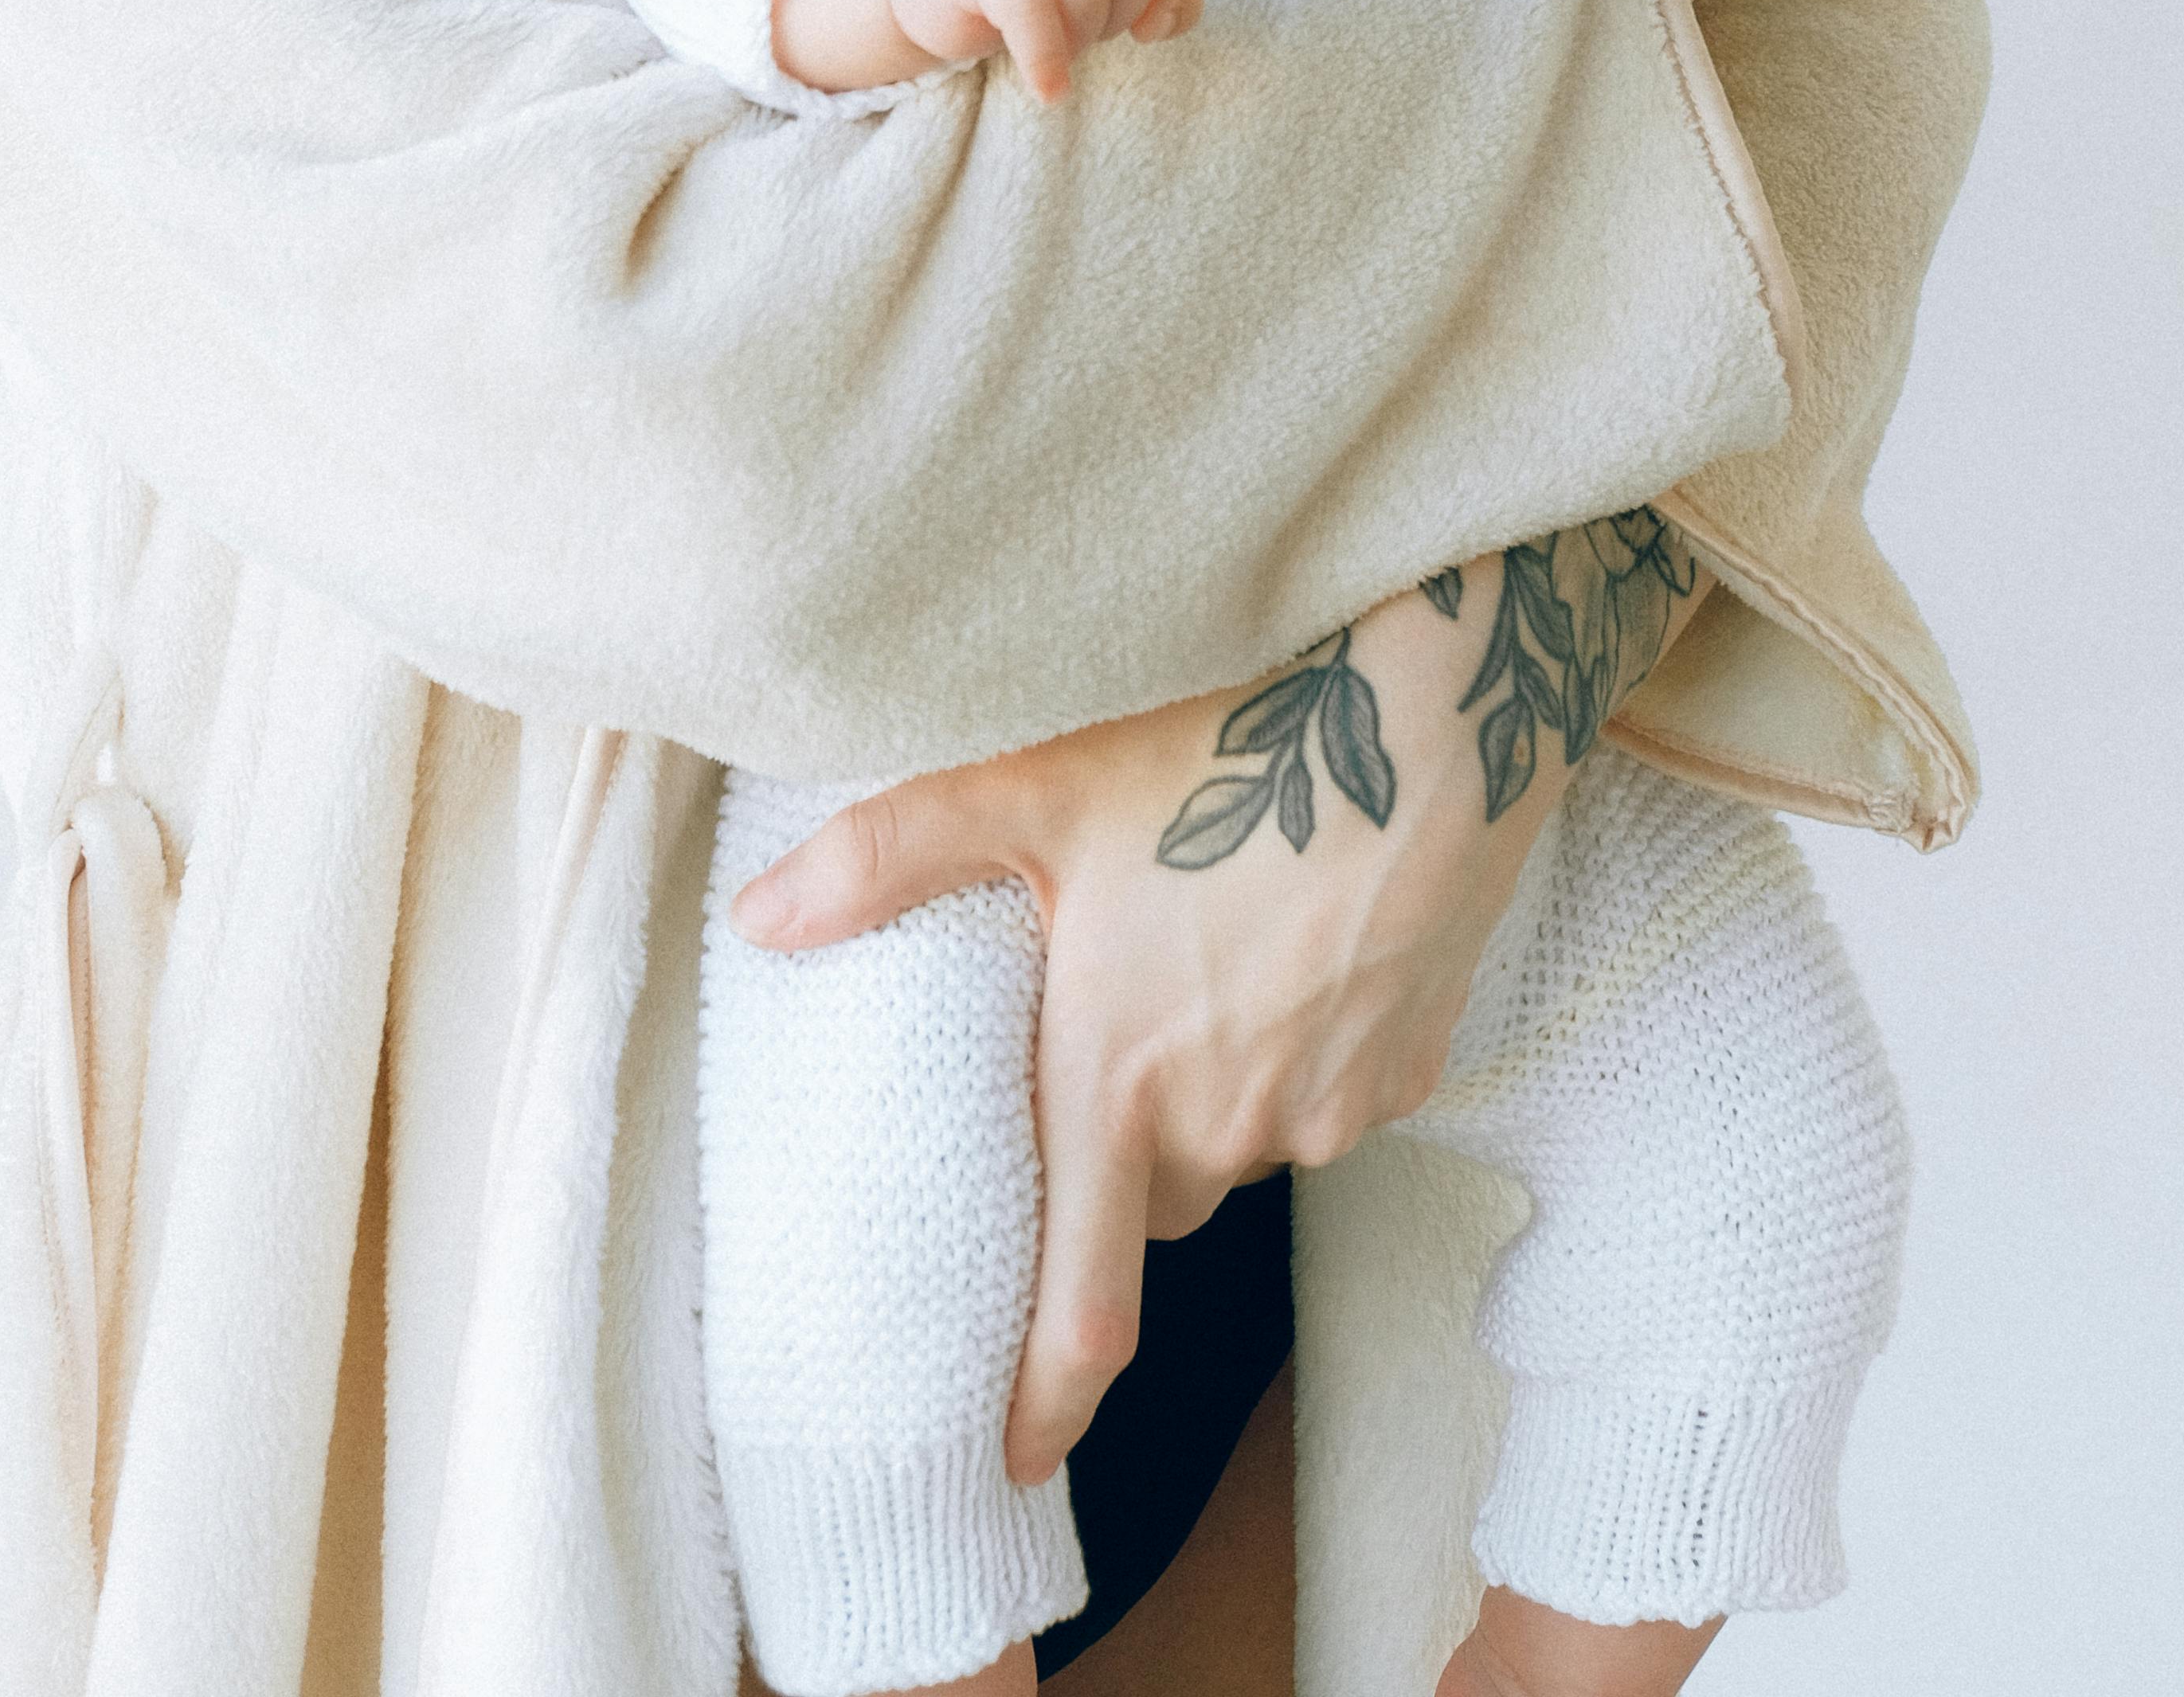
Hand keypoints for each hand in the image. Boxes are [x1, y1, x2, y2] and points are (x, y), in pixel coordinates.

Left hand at [728, 579, 1559, 1478]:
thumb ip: (886, 858)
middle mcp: (1224, 1125)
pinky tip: (1291, 947)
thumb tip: (755, 920)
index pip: (1081, 1315)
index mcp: (1116, 1085)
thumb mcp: (1032, 784)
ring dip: (1208, 1097)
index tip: (1009, 1464)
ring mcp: (1327, 1108)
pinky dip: (1296, 1057)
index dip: (1042, 1408)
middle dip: (1119, 1158)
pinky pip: (1326, 1101)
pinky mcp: (1407, 1073)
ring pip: (1240, 1146)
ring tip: (1200, 966)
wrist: (1428, 718)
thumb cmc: (1218, 742)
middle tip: (1103, 1055)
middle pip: (1152, 1199)